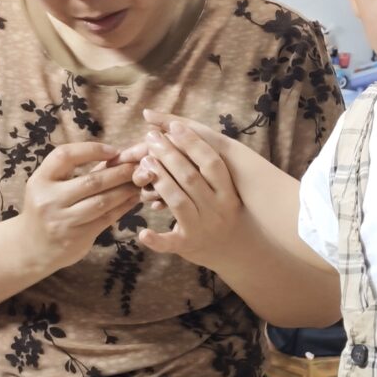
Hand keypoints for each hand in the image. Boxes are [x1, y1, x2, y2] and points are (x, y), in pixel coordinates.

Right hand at [20, 142, 139, 274]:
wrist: (31, 248)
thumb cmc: (47, 208)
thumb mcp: (52, 186)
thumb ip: (80, 171)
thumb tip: (117, 155)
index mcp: (40, 180)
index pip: (64, 156)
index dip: (91, 150)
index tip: (114, 151)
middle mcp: (49, 200)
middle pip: (91, 181)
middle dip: (119, 172)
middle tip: (138, 166)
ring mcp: (63, 221)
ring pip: (102, 202)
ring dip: (124, 190)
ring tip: (140, 181)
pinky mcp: (77, 238)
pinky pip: (106, 219)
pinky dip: (123, 207)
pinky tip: (134, 199)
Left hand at [129, 116, 243, 261]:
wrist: (233, 249)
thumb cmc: (223, 210)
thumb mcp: (223, 188)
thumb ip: (205, 165)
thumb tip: (178, 128)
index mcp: (228, 193)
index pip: (212, 163)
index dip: (193, 143)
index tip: (173, 127)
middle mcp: (218, 210)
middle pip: (191, 177)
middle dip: (168, 154)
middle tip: (151, 138)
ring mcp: (202, 228)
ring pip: (178, 201)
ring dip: (160, 180)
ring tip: (144, 163)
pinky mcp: (187, 245)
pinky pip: (169, 241)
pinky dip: (156, 238)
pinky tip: (142, 232)